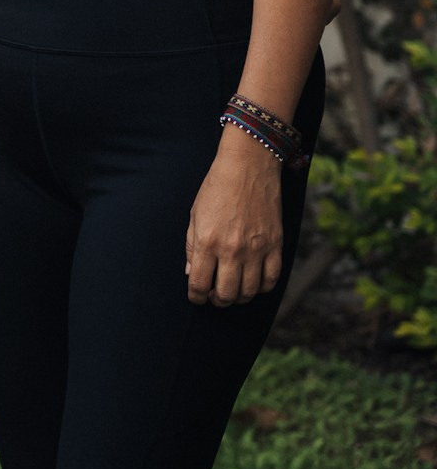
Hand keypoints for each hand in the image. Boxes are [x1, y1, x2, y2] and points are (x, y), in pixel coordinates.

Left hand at [185, 130, 284, 306]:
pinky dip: (262, 288)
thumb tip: (191, 272)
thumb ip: (191, 246)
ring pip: (249, 292)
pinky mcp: (275, 246)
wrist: (248, 167)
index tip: (196, 298)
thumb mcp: (195, 214)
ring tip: (233, 292)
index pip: (199, 283)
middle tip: (214, 297)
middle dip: (217, 301)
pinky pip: (271, 280)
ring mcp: (256, 250)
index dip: (196, 297)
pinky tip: (254, 284)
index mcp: (207, 241)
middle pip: (225, 294)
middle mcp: (232, 250)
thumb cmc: (217, 188)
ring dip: (239, 298)